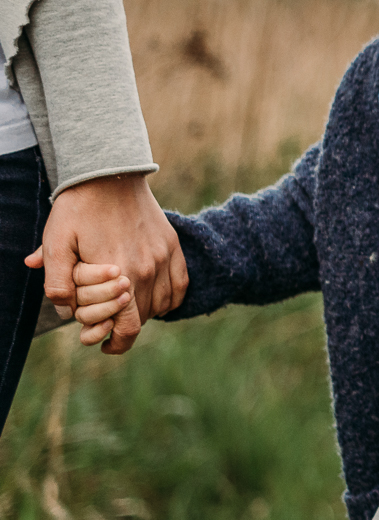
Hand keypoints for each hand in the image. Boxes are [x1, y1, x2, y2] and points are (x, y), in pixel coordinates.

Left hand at [34, 173, 185, 353]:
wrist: (109, 175)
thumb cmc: (78, 209)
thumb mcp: (56, 242)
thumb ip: (56, 279)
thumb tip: (64, 308)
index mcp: (119, 273)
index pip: (128, 326)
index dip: (117, 343)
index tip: (105, 344)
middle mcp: (147, 269)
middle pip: (143, 317)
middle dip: (124, 324)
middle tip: (106, 320)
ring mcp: (164, 257)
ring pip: (162, 304)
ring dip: (145, 312)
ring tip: (127, 308)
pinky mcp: (173, 246)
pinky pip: (180, 286)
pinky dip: (169, 298)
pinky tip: (153, 297)